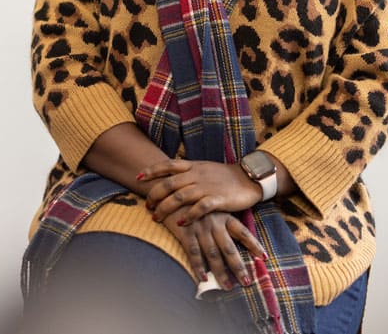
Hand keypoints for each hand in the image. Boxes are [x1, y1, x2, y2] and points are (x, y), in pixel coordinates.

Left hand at [140, 158, 261, 223]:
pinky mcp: (218, 199)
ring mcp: (207, 187)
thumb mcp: (203, 169)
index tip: (139, 177)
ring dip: (165, 207)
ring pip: (180, 196)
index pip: (168, 165)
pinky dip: (188, 215)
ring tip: (156, 217)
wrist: (248, 179)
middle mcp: (197, 175)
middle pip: (169, 183)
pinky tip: (180, 222)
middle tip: (147, 206)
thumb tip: (168, 177)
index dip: (152, 170)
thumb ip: (187, 172)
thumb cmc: (224, 176)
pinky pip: (199, 208)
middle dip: (154, 195)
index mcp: (193, 166)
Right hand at [161, 205, 266, 288]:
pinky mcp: (186, 231)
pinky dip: (198, 266)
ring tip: (228, 287)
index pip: (242, 232)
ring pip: (213, 254)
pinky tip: (203, 279)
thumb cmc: (192, 196)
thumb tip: (230, 230)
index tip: (264, 257)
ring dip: (221, 272)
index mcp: (222, 214)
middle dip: (238, 267)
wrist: (170, 186)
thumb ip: (220, 215)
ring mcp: (200, 227)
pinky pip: (193, 252)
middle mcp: (214, 222)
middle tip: (247, 282)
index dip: (253, 245)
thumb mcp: (210, 202)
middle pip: (229, 248)